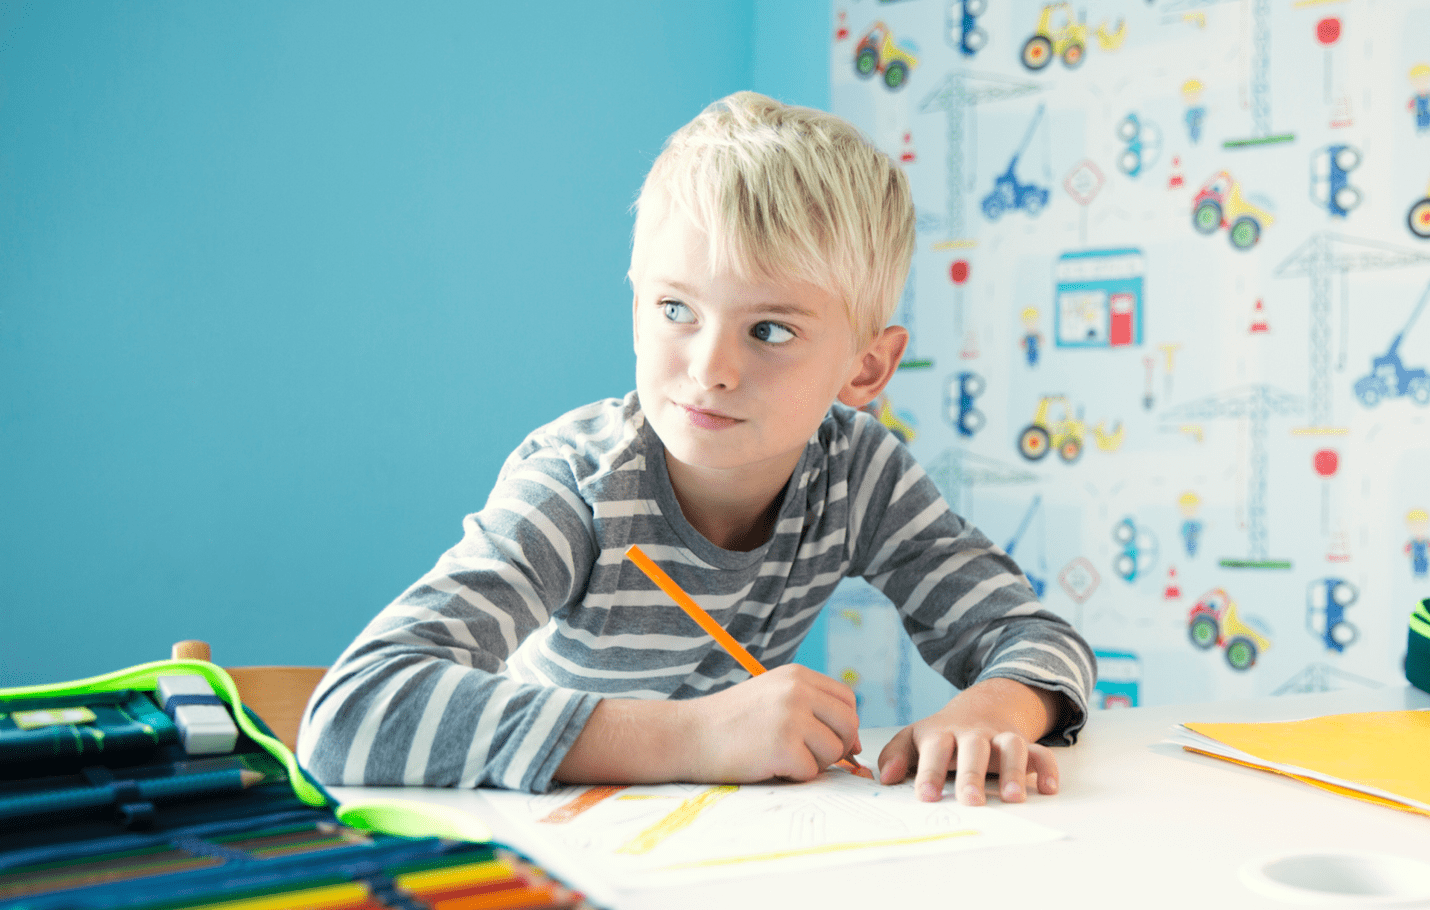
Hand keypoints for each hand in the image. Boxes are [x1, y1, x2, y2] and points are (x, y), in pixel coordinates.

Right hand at [681, 664, 861, 782]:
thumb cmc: (730, 722)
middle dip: (839, 747)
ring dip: (814, 763)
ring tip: (782, 757)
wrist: (687, 735)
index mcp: (797, 675)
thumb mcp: (771, 696)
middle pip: (849, 724)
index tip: (833, 741)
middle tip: (813, 757)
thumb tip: (855, 743)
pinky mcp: (783, 746)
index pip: (847, 699)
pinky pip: (811, 771)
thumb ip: (810, 707)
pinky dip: (793, 775)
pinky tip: (768, 765)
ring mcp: (791, 717)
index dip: (845, 724)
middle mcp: (797, 691)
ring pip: (833, 751)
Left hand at [877, 678, 1062, 804]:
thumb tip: (886, 778)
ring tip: (1013, 798)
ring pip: (1011, 746)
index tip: (926, 796)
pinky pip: (1041, 752)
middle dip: (973, 774)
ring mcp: (1000, 737)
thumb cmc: (941, 735)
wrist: (980, 707)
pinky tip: (1048, 788)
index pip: (935, 748)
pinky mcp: (1023, 744)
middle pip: (974, 747)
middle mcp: (973, 734)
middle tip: (971, 801)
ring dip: (1014, 770)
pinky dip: (1047, 768)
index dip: (930, 771)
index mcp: (941, 733)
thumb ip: (895, 755)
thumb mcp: (913, 738)